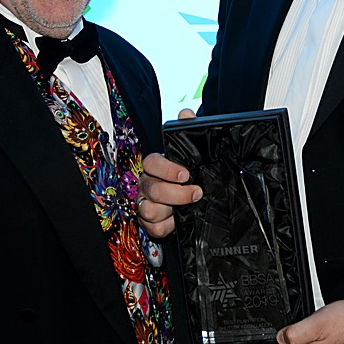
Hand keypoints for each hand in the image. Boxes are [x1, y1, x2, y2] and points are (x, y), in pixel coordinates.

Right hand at [138, 109, 200, 237]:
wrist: (193, 194)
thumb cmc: (187, 170)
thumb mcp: (191, 150)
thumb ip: (189, 129)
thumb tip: (186, 114)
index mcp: (155, 166)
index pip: (151, 163)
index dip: (167, 169)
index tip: (186, 174)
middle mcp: (147, 184)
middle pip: (152, 189)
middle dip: (176, 193)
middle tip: (196, 192)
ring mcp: (147, 203)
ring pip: (149, 210)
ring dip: (171, 210)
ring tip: (188, 206)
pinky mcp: (151, 223)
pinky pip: (153, 228)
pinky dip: (167, 226)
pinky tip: (178, 219)